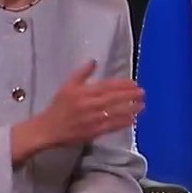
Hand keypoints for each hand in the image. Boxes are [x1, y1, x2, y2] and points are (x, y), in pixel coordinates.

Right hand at [25, 60, 144, 154]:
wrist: (49, 129)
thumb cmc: (58, 107)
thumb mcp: (67, 86)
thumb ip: (81, 73)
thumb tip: (93, 61)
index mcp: (83, 92)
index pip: (107, 86)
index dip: (122, 84)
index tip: (134, 83)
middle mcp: (90, 104)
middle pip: (114, 98)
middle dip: (130, 95)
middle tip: (142, 93)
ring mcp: (93, 119)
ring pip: (116, 112)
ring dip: (130, 109)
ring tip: (141, 105)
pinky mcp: (94, 131)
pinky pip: (112, 126)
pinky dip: (123, 122)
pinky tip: (132, 120)